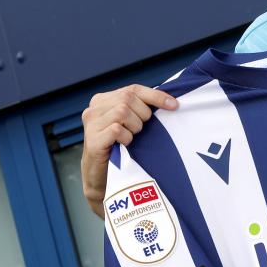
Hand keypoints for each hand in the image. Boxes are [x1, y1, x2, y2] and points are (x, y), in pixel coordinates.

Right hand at [81, 84, 177, 215]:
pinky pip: (117, 130)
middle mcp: (94, 108)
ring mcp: (91, 123)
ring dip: (135, 126)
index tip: (174, 105)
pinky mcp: (92, 139)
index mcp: (103, 100)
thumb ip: (137, 109)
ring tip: (132, 137)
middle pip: (128, 98)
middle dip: (143, 114)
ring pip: (122, 112)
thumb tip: (169, 101)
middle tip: (142, 129)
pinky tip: (125, 144)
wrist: (100, 178)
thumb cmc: (118, 148)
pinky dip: (127, 137)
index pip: (133, 89)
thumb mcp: (127, 123)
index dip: (155, 96)